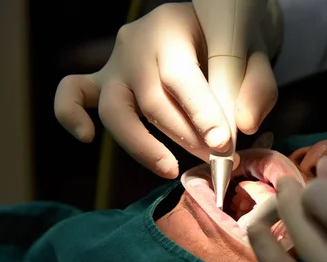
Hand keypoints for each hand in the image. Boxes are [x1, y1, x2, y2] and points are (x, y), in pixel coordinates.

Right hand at [54, 3, 278, 178]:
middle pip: (151, 100)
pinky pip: (71, 94)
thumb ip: (256, 88)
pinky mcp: (100, 81)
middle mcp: (135, 44)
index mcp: (171, 27)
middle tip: (216, 159)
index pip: (180, 75)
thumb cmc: (228, 47)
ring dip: (142, 145)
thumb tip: (245, 127)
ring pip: (113, 110)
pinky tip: (86, 137)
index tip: (223, 145)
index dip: (201, 113)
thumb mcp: (253, 57)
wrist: (204, 30)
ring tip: (170, 169)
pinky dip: (70, 116)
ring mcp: (114, 64)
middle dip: (185, 136)